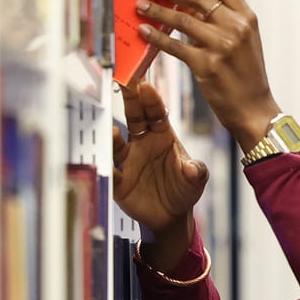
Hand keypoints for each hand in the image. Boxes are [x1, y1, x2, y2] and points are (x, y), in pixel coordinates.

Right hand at [113, 81, 208, 267]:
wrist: (171, 216)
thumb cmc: (183, 189)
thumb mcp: (196, 179)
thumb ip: (196, 171)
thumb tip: (192, 169)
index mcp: (162, 135)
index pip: (155, 112)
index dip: (151, 99)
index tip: (146, 86)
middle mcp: (142, 142)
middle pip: (134, 116)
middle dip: (129, 100)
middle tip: (122, 83)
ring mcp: (129, 160)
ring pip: (117, 144)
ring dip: (114, 138)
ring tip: (113, 132)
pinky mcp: (119, 180)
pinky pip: (110, 171)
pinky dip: (106, 167)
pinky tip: (103, 163)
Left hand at [134, 0, 280, 148]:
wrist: (254, 109)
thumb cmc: (246, 75)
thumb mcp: (244, 42)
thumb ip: (223, 21)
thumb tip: (188, 2)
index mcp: (247, 18)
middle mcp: (236, 28)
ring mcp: (221, 46)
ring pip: (182, 19)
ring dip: (157, 10)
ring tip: (141, 6)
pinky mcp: (206, 65)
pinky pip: (174, 45)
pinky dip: (156, 36)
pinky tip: (144, 31)